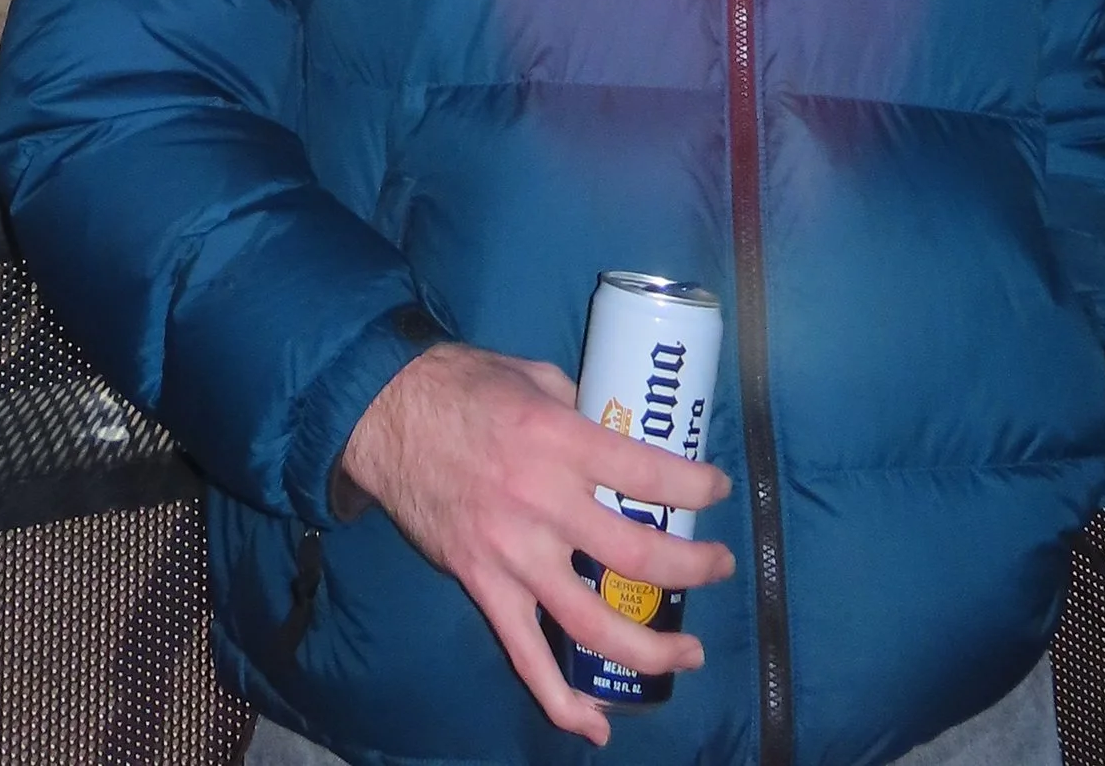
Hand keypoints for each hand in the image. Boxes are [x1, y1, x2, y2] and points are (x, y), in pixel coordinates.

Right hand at [338, 343, 735, 745]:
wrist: (385, 415)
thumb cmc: (463, 385)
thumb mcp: (535, 376)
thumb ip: (580, 409)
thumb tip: (618, 436)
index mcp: (561, 442)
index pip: (645, 471)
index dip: (693, 486)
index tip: (718, 490)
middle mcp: (544, 504)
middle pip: (635, 553)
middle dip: (692, 567)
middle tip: (719, 566)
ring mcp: (513, 555)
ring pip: (592, 622)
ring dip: (649, 647)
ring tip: (687, 653)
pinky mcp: (484, 587)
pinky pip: (526, 657)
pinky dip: (561, 701)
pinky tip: (597, 727)